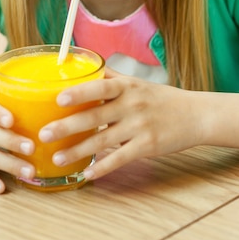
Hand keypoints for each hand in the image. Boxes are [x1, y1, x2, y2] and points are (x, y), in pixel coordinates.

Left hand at [39, 67, 202, 180]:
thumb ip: (110, 76)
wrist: (195, 115)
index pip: (100, 86)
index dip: (79, 92)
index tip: (58, 98)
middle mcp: (131, 105)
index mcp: (126, 86)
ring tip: (56, 157)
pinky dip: (103, 168)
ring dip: (77, 151)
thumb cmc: (160, 98)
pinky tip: (87, 174)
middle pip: (94, 116)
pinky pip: (121, 159)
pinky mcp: (147, 146)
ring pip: (103, 141)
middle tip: (43, 134)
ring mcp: (140, 127)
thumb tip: (82, 65)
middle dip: (67, 126)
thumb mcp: (136, 82)